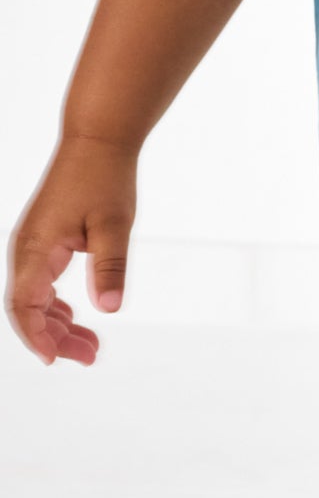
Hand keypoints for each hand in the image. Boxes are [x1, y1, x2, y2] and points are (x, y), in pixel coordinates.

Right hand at [6, 135, 137, 366]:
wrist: (99, 138)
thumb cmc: (105, 176)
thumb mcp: (114, 223)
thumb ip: (110, 266)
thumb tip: (110, 308)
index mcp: (35, 248)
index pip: (24, 306)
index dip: (38, 337)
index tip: (57, 359)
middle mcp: (26, 249)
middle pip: (29, 308)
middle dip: (55, 336)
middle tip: (90, 356)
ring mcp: (33, 244)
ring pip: (35, 297)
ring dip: (57, 322)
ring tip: (89, 345)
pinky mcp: (45, 239)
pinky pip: (42, 282)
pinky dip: (56, 303)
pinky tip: (76, 317)